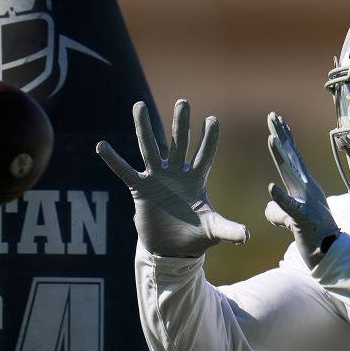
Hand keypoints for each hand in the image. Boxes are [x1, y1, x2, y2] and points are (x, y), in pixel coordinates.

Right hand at [97, 99, 247, 256]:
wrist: (172, 248)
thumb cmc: (196, 235)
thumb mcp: (214, 231)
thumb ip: (229, 230)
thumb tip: (247, 235)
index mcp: (197, 180)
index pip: (204, 155)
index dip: (208, 139)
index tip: (212, 119)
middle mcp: (177, 174)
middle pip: (178, 144)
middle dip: (181, 124)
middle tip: (183, 101)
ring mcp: (157, 179)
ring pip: (150, 148)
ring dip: (143, 128)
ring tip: (138, 105)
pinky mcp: (140, 190)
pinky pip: (125, 172)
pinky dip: (114, 161)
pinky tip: (102, 145)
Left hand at [265, 112, 339, 267]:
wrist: (330, 254)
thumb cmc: (311, 234)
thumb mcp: (290, 218)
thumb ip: (278, 207)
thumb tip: (270, 203)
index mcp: (304, 187)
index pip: (292, 157)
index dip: (284, 137)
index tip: (276, 119)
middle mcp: (307, 189)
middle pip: (291, 157)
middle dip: (281, 135)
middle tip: (272, 115)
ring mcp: (307, 202)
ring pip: (292, 174)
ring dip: (281, 156)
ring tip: (271, 140)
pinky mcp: (303, 219)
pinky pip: (290, 206)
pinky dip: (281, 198)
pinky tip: (271, 188)